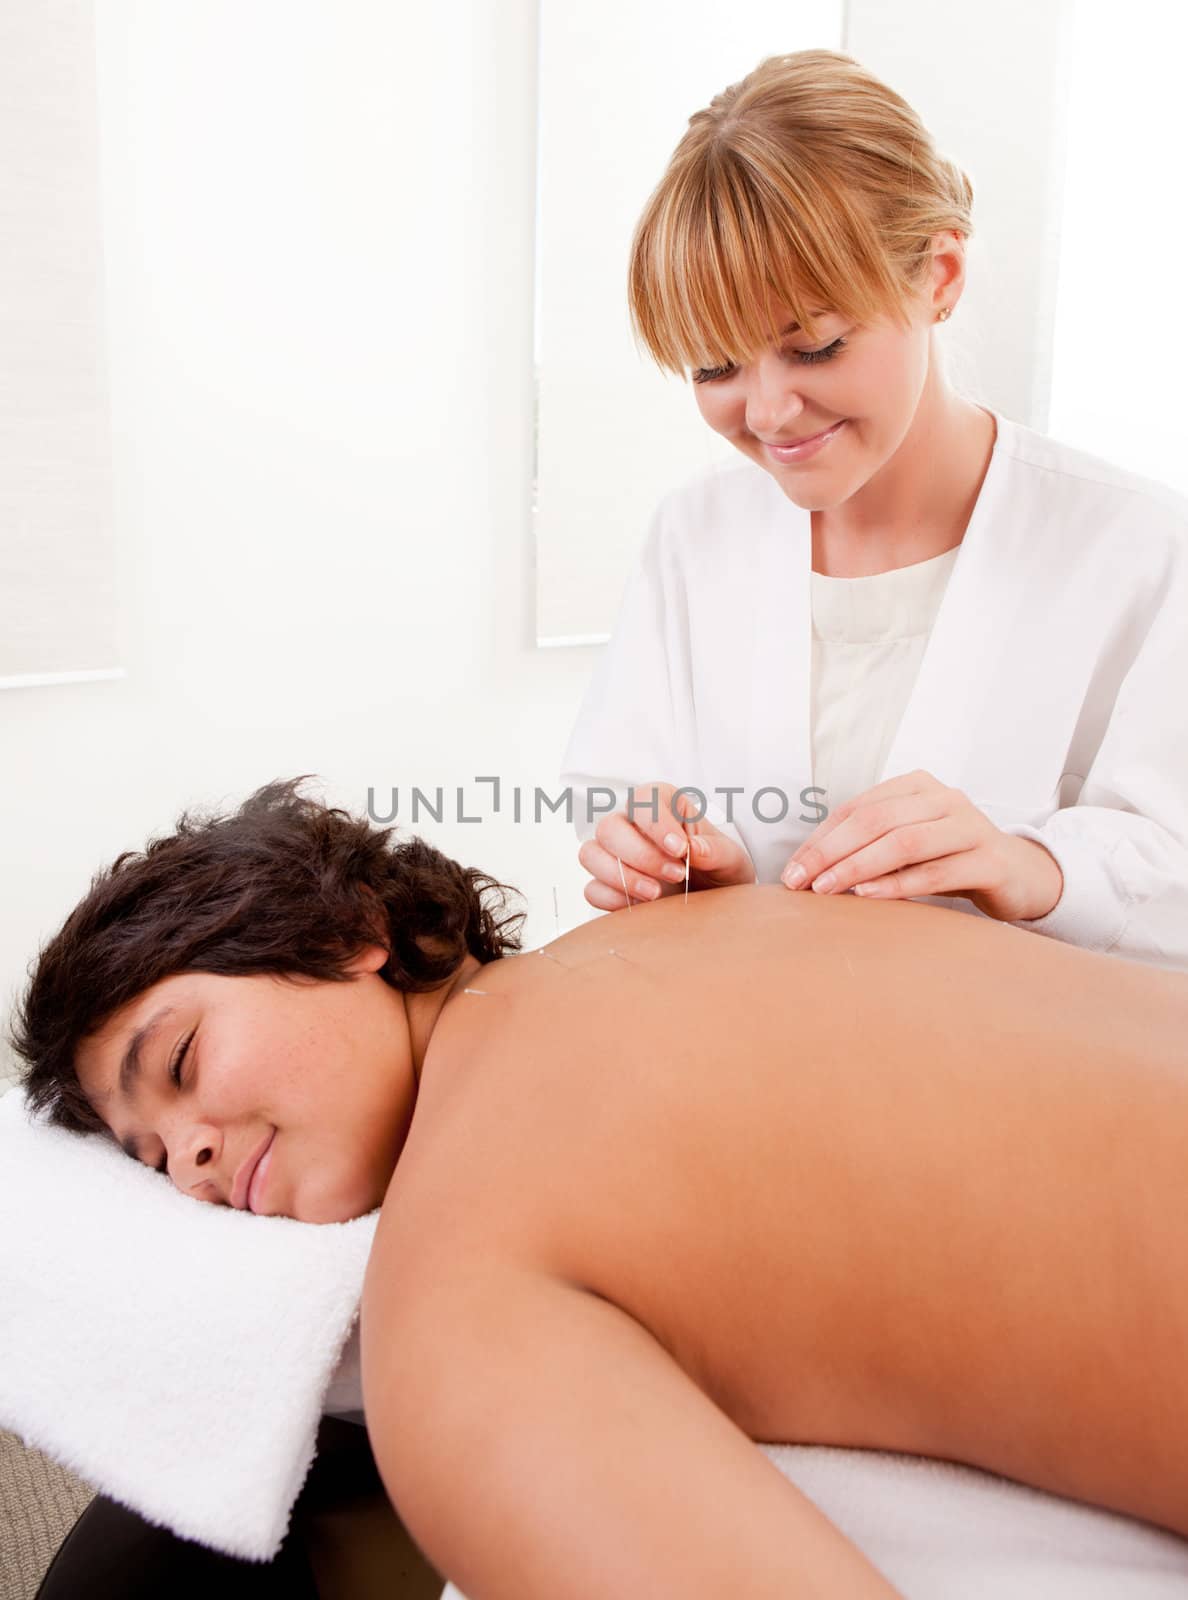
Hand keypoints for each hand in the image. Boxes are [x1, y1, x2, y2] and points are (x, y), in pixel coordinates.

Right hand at [579, 780, 755, 912]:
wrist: (716, 901)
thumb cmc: (720, 869)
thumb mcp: (731, 859)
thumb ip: (716, 851)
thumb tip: (695, 849)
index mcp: (663, 805)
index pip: (643, 799)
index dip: (656, 822)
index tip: (680, 849)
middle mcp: (631, 824)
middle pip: (610, 827)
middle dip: (641, 855)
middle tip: (677, 874)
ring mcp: (615, 855)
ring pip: (591, 854)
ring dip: (621, 876)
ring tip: (657, 894)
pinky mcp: (607, 885)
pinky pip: (592, 889)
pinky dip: (613, 899)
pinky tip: (642, 907)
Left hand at [780, 769, 1063, 923]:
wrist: (1021, 876)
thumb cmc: (950, 860)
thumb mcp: (907, 846)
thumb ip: (869, 847)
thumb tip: (809, 870)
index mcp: (917, 787)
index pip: (856, 808)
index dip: (820, 839)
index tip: (792, 871)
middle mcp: (945, 799)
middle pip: (875, 820)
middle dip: (831, 851)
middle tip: (801, 881)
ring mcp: (970, 826)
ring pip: (904, 842)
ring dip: (859, 866)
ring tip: (828, 889)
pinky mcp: (990, 860)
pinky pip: (938, 870)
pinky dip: (900, 883)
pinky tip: (870, 895)